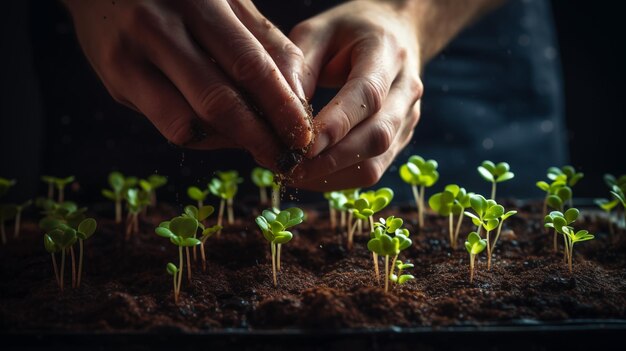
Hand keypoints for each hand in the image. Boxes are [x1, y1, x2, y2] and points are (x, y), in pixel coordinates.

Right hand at [64, 0, 313, 168]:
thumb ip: (264, 40)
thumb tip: (298, 93)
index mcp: (196, 0)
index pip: (249, 65)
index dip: (281, 106)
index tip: (304, 136)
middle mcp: (157, 28)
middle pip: (218, 101)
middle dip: (259, 138)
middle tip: (285, 159)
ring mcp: (129, 57)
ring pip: (188, 123)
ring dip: (230, 142)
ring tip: (257, 145)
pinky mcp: (115, 81)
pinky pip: (167, 124)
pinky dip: (202, 136)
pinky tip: (222, 132)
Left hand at [288, 0, 422, 190]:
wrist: (394, 32)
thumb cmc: (349, 31)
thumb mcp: (317, 32)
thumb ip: (299, 67)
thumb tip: (283, 117)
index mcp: (387, 53)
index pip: (367, 95)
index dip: (336, 125)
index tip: (302, 146)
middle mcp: (406, 89)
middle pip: (377, 136)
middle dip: (331, 160)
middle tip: (289, 168)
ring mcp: (409, 117)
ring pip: (377, 162)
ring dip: (334, 176)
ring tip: (295, 175)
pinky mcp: (402, 138)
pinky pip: (374, 169)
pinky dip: (340, 178)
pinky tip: (312, 175)